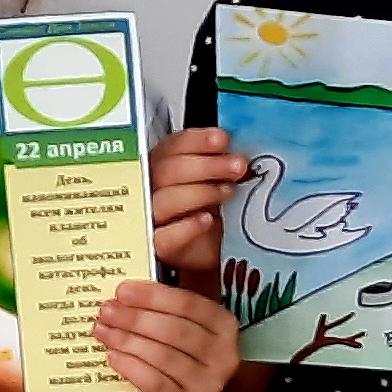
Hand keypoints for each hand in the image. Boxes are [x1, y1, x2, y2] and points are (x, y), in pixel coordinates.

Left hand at [96, 277, 239, 391]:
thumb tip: (125, 292)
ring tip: (103, 330)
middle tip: (107, 310)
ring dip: (126, 340)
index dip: (153, 296)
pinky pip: (153, 382)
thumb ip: (161, 305)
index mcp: (224, 325)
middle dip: (135, 318)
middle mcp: (223, 356)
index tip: (123, 290)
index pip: (188, 304)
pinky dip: (130, 366)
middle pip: (174, 330)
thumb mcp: (178, 324)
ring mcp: (206, 384)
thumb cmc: (174, 353)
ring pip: (162, 355)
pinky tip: (113, 356)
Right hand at [147, 127, 244, 277]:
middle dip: (206, 165)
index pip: (171, 146)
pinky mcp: (158, 246)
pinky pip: (164, 236)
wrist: (215, 252)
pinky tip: (207, 220)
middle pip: (166, 170)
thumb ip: (223, 164)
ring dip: (201, 192)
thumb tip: (239, 151)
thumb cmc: (213, 212)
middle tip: (237, 166)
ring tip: (228, 191)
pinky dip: (186, 227)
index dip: (196, 140)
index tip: (222, 139)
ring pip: (164, 200)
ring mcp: (152, 218)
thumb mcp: (219, 182)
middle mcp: (152, 189)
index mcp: (163, 165)